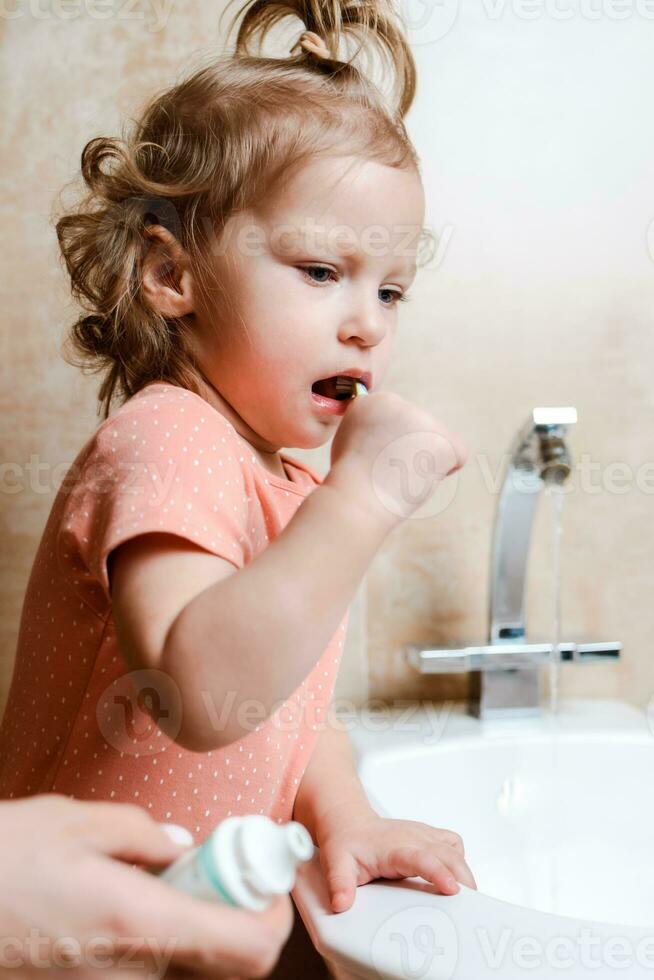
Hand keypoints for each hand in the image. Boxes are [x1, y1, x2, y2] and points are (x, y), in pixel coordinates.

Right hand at [0, 794, 292, 978]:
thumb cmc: (3, 862)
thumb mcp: (77, 822)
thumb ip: (144, 834)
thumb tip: (181, 848)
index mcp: (140, 922)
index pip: (248, 948)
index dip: (274, 915)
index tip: (267, 877)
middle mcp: (133, 972)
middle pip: (222, 958)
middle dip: (232, 907)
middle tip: (214, 862)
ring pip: (186, 960)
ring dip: (193, 917)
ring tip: (162, 872)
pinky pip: (151, 963)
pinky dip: (159, 931)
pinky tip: (128, 894)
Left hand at [314, 805, 476, 913]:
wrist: (348, 822)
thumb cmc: (345, 843)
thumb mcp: (336, 864)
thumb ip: (340, 885)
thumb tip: (342, 904)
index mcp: (394, 847)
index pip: (422, 858)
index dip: (439, 873)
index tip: (452, 889)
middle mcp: (412, 837)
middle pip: (447, 854)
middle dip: (463, 878)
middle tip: (470, 907)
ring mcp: (422, 835)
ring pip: (454, 849)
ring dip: (464, 871)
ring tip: (468, 898)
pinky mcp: (428, 836)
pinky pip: (453, 844)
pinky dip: (459, 860)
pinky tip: (455, 877)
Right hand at [325, 391, 466, 531]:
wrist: (356, 497)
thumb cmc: (350, 481)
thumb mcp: (350, 440)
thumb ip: (374, 428)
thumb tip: (396, 436)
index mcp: (374, 400)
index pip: (399, 420)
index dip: (390, 446)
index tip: (375, 461)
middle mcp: (399, 401)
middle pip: (418, 429)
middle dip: (410, 451)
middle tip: (388, 472)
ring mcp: (422, 418)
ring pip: (436, 441)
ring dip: (424, 461)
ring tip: (399, 477)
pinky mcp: (443, 438)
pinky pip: (458, 454)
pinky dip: (445, 470)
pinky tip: (421, 478)